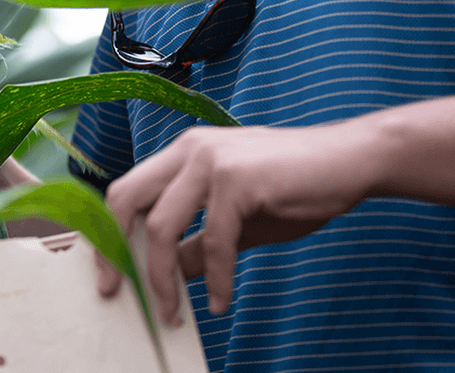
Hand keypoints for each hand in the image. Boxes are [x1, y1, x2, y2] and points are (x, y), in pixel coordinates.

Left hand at [95, 123, 377, 325]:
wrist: (352, 161)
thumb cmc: (294, 187)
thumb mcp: (234, 220)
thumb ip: (196, 241)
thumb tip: (168, 274)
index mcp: (181, 154)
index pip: (126, 191)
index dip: (109, 232)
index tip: (109, 272)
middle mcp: (188, 150)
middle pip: (125, 200)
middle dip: (114, 250)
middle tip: (115, 290)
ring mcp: (211, 160)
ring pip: (161, 226)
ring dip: (163, 277)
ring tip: (172, 312)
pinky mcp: (237, 179)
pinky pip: (213, 241)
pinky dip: (215, 278)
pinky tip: (221, 301)